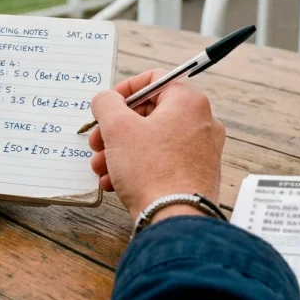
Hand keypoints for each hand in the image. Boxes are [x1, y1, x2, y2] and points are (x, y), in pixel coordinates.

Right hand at [88, 69, 224, 221]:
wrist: (176, 220)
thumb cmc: (151, 171)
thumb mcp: (117, 128)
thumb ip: (106, 103)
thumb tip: (106, 99)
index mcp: (188, 101)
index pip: (153, 79)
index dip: (123, 90)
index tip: (105, 107)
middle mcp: (201, 122)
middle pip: (149, 113)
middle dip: (116, 129)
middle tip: (97, 142)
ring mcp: (202, 150)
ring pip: (152, 140)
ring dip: (120, 151)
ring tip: (101, 168)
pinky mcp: (197, 174)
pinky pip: (162, 161)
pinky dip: (137, 167)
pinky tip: (114, 183)